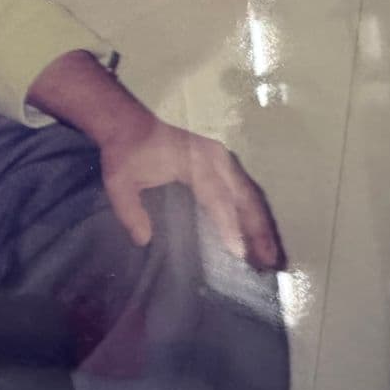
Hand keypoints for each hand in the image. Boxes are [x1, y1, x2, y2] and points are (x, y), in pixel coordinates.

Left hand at [97, 115, 285, 271]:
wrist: (130, 125)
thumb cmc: (126, 155)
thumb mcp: (119, 182)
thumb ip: (129, 211)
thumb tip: (144, 240)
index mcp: (194, 162)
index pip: (217, 197)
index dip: (230, 225)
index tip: (240, 252)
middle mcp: (216, 159)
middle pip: (245, 198)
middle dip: (258, 231)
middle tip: (268, 263)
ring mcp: (224, 160)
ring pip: (251, 195)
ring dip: (262, 225)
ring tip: (270, 257)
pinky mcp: (224, 164)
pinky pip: (246, 190)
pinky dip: (255, 214)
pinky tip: (259, 237)